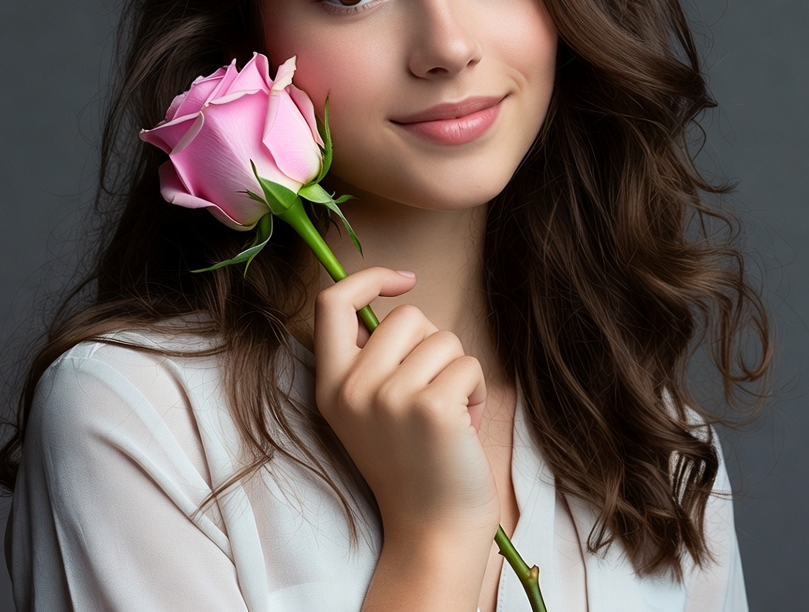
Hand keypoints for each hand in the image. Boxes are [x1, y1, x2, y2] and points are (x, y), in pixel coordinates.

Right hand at [312, 268, 499, 543]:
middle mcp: (352, 389)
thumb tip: (400, 304)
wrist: (434, 529)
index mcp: (331, 385)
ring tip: (451, 414)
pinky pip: (468, 364)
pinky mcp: (430, 407)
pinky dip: (477, 389)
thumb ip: (374, 357)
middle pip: (406, 316)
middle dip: (433, 344)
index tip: (402, 282)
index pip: (332, 303)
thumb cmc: (415, 460)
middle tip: (433, 390)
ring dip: (457, 370)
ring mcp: (389, 398)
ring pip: (443, 338)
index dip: (368, 278)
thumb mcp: (370, 407)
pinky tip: (466, 424)